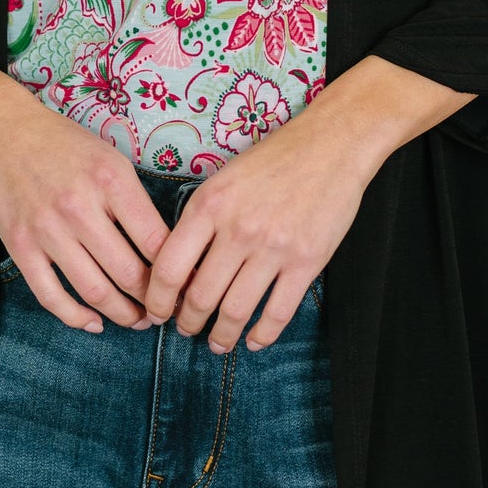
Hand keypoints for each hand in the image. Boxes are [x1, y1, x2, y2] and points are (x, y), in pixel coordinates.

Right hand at [0, 85, 168, 333]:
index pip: (157, 242)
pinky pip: (51, 296)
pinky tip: (94, 322)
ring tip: (136, 319)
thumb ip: (135, 202)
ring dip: (122, 315)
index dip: (177, 272)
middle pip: (129, 273)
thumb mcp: (111, 159)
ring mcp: (47, 229)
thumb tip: (166, 249)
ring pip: (95, 291)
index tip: (185, 286)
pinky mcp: (20, 245)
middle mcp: (80, 206)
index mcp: (111, 180)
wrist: (3, 131)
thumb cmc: (64, 144)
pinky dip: (76, 318)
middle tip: (164, 310)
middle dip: (154, 301)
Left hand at [140, 110, 368, 353]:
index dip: (157, 299)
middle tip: (186, 331)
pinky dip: (262, 335)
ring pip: (236, 311)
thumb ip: (200, 220)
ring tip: (217, 343)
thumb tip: (181, 268)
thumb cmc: (274, 159)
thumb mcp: (222, 179)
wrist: (331, 145)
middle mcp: (238, 229)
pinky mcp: (307, 261)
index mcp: (209, 206)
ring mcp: (274, 247)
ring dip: (222, 335)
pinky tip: (254, 341)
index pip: (169, 267)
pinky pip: (278, 312)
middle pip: (200, 296)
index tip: (157, 312)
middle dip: (188, 323)